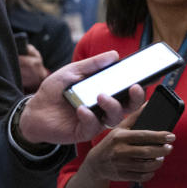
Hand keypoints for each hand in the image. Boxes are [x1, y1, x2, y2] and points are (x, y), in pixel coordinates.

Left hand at [19, 50, 145, 143]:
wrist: (33, 111)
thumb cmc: (54, 92)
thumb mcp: (72, 72)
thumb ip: (92, 64)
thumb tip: (114, 55)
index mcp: (107, 93)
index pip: (129, 91)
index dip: (143, 85)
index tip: (153, 76)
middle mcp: (105, 108)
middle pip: (130, 106)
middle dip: (136, 97)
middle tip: (134, 87)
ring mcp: (97, 121)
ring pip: (115, 117)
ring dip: (112, 106)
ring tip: (101, 96)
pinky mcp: (84, 132)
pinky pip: (93, 126)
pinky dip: (89, 116)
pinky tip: (81, 109)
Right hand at [82, 105, 174, 182]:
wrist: (95, 163)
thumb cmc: (112, 142)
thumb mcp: (121, 128)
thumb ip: (136, 116)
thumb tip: (149, 103)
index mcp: (120, 137)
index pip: (143, 136)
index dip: (160, 136)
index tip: (172, 136)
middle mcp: (119, 151)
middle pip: (147, 152)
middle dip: (162, 150)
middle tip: (169, 147)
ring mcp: (120, 165)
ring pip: (146, 166)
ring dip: (158, 162)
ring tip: (161, 157)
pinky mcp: (122, 176)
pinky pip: (141, 177)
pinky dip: (150, 173)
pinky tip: (152, 168)